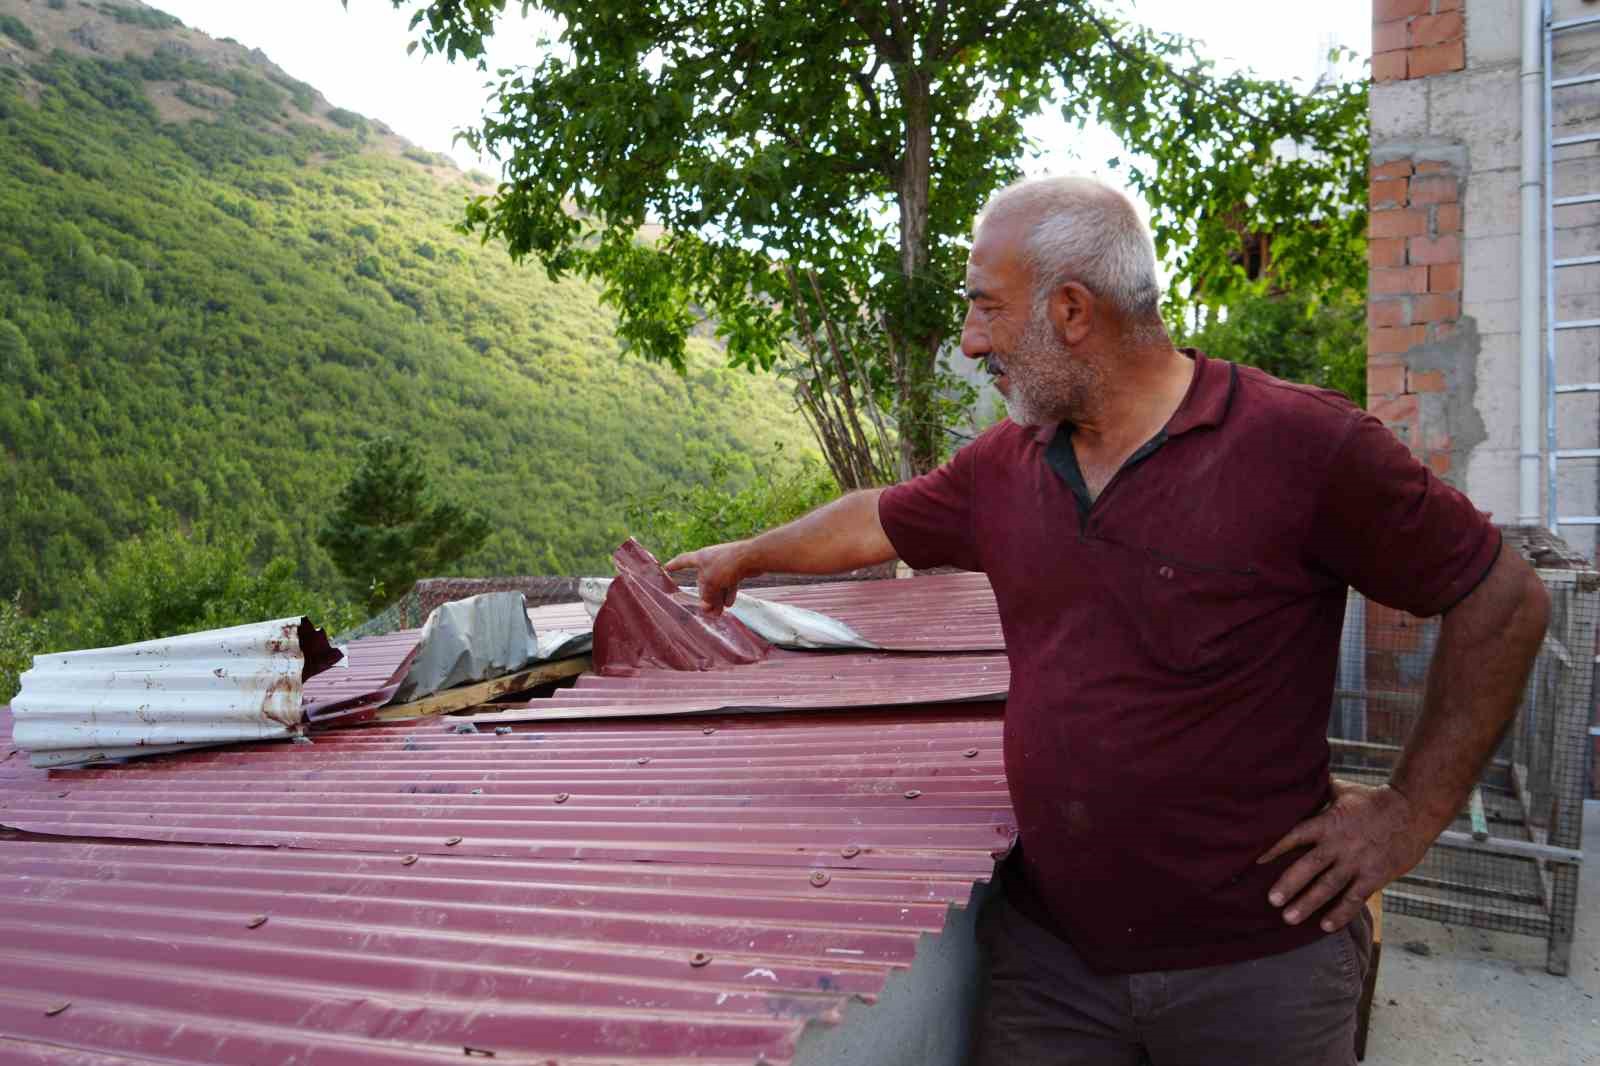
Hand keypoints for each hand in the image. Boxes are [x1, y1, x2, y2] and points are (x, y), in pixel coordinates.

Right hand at [664, 540, 750, 615]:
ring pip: (717, 584)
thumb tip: (705, 607)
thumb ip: (706, 596)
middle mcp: (710, 560)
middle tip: (708, 612)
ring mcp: (723, 564)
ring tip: (718, 614)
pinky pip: (728, 583)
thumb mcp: (711, 582)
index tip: (666, 568)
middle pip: (703, 581)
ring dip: (716, 599)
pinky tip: (729, 605)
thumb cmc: (726, 565)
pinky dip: (727, 593)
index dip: (674, 565)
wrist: (752, 557)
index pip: (683, 561)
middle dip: (705, 597)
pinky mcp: (736, 569)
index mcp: (700, 558)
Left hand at [1257, 779, 1432, 932]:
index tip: (1257, 861)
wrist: (1413, 810)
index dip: (1275, 848)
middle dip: (1288, 884)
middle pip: (1308, 866)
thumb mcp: (1344, 790)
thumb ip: (1320, 790)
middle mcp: (1339, 844)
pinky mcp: (1375, 876)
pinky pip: (1354, 898)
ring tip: (1288, 918)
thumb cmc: (1375, 800)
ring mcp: (1357, 862)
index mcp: (1328, 822)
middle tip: (1271, 900)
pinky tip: (1325, 925)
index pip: (1295, 836)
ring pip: (1328, 887)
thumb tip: (1299, 778)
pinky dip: (1340, 913)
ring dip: (1308, 904)